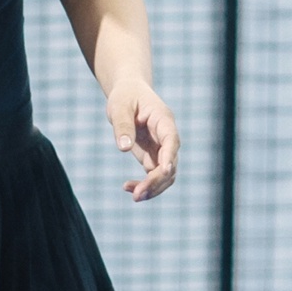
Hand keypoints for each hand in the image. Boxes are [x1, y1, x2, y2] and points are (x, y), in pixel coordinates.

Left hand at [106, 75, 178, 199]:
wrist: (129, 94)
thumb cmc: (126, 96)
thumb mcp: (120, 106)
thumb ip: (122, 125)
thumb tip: (124, 148)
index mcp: (163, 120)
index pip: (171, 140)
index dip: (170, 156)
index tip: (164, 171)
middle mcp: (167, 137)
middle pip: (170, 164)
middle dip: (156, 181)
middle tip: (137, 195)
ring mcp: (161, 149)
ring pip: (165, 175)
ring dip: (153, 188)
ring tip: (133, 196)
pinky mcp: (153, 157)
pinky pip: (153, 176)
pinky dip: (144, 185)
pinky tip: (127, 187)